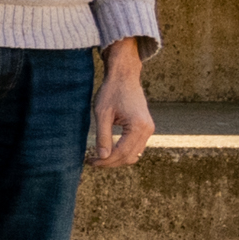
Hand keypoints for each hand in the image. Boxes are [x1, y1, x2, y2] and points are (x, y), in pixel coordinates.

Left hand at [94, 46, 155, 169]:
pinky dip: (123, 152)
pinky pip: (136, 147)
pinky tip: (108, 150)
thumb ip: (103, 136)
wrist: (124, 77)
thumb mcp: (102, 114)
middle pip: (129, 156)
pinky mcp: (146, 128)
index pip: (122, 152)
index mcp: (138, 126)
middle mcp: (148, 130)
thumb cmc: (111, 92)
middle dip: (110, 162)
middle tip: (91, 162)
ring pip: (134, 154)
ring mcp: (149, 129)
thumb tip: (102, 157)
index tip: (89, 161)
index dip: (105, 161)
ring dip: (117, 159)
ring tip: (98, 158)